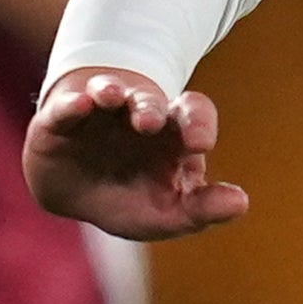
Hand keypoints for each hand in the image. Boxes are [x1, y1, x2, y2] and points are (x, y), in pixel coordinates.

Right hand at [25, 66, 250, 240]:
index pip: (193, 114)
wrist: (72, 192)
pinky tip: (81, 104)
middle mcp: (137, 113)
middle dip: (150, 107)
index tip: (199, 143)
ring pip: (109, 91)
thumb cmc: (128, 198)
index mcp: (171, 133)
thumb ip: (202, 209)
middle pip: (151, 101)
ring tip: (108, 96)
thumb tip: (240, 203)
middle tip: (150, 123)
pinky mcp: (62, 118)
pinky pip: (68, 105)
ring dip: (110, 90)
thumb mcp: (165, 213)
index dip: (198, 121)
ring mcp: (99, 111)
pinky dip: (74, 103)